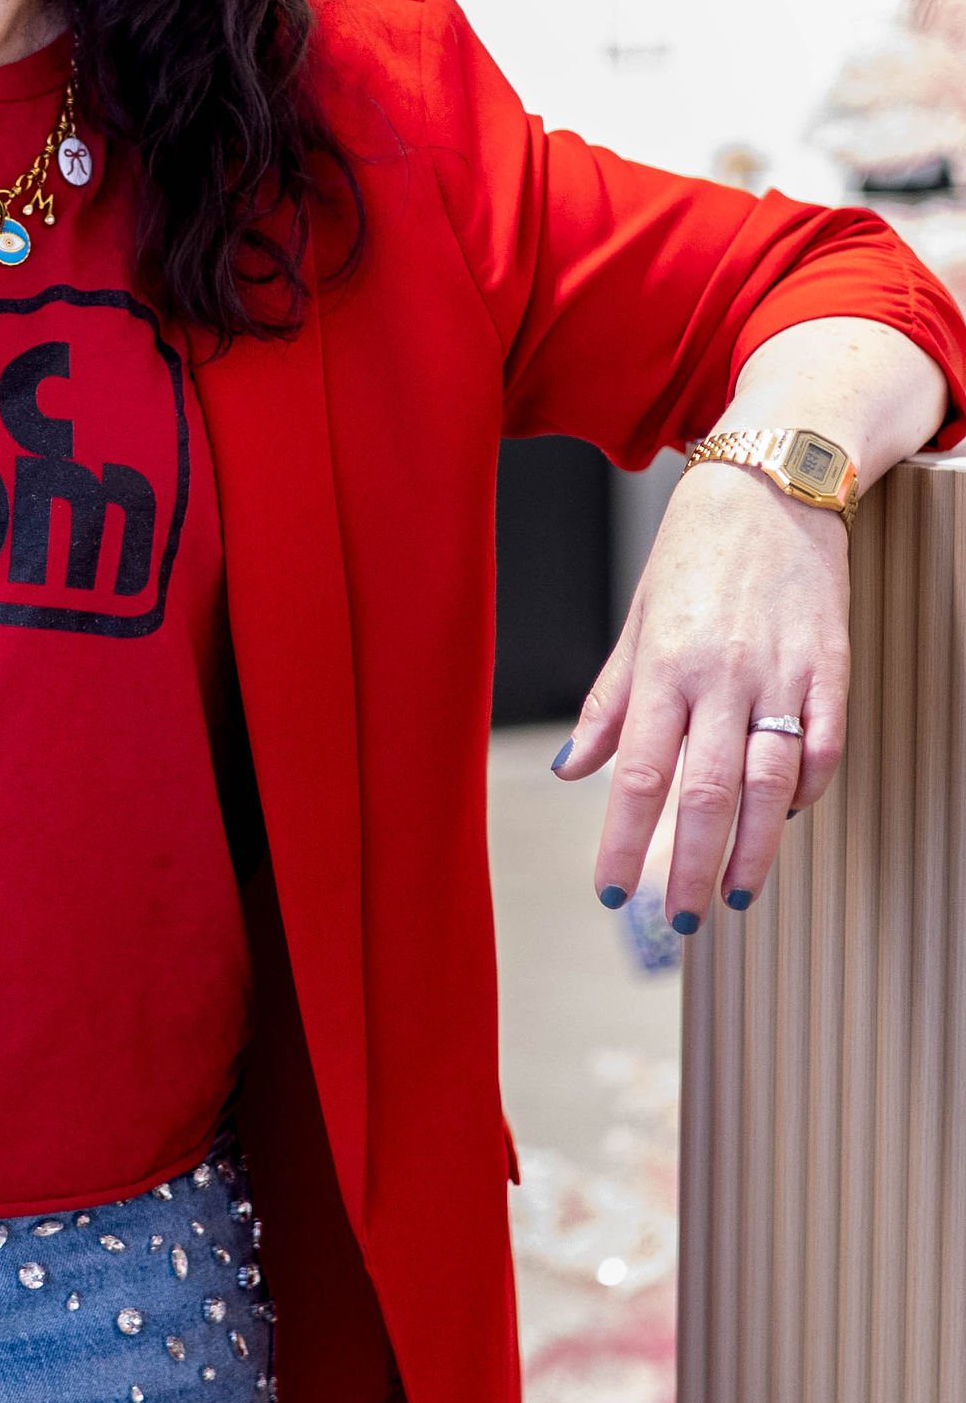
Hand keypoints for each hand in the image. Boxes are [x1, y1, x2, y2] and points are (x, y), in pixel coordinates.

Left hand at [553, 462, 849, 926]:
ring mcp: (781, 673)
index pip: (637, 776)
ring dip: (755, 850)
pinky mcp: (830, 666)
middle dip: (690, 870)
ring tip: (737, 896)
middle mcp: (720, 676)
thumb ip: (609, 702)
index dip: (625, 843)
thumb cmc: (694, 550)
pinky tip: (789, 818)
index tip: (613, 893)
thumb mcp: (636, 620)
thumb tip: (571, 770)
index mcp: (662, 666)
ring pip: (771, 784)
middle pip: (705, 795)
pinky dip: (808, 792)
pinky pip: (824, 746)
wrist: (772, 481)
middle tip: (679, 922)